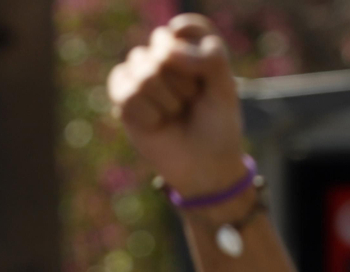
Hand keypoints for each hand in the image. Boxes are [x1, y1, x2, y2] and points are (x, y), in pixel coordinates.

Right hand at [108, 16, 248, 200]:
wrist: (204, 166)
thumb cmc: (217, 125)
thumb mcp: (225, 87)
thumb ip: (208, 57)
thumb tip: (166, 52)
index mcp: (190, 47)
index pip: (184, 28)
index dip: (194, 53)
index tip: (206, 79)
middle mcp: (163, 57)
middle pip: (161, 47)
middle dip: (182, 82)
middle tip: (191, 102)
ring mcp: (141, 76)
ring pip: (143, 70)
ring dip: (165, 100)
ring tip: (174, 113)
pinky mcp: (124, 99)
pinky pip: (126, 93)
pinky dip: (146, 113)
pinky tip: (156, 124)